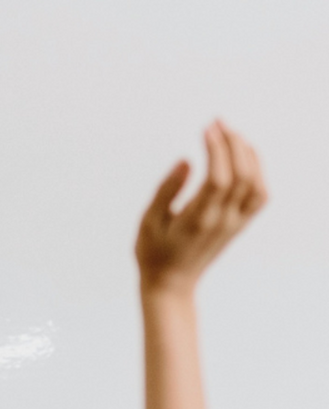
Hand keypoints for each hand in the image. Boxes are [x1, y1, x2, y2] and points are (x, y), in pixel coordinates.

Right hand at [136, 121, 266, 298]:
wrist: (171, 284)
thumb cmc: (153, 252)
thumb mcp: (149, 221)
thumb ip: (167, 190)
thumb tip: (186, 161)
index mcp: (198, 220)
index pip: (218, 177)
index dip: (216, 149)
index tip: (206, 129)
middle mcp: (222, 221)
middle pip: (241, 175)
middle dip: (232, 144)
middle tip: (218, 124)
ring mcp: (234, 224)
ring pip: (255, 183)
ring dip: (247, 155)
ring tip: (231, 136)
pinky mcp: (239, 225)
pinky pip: (259, 196)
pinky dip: (257, 172)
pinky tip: (245, 158)